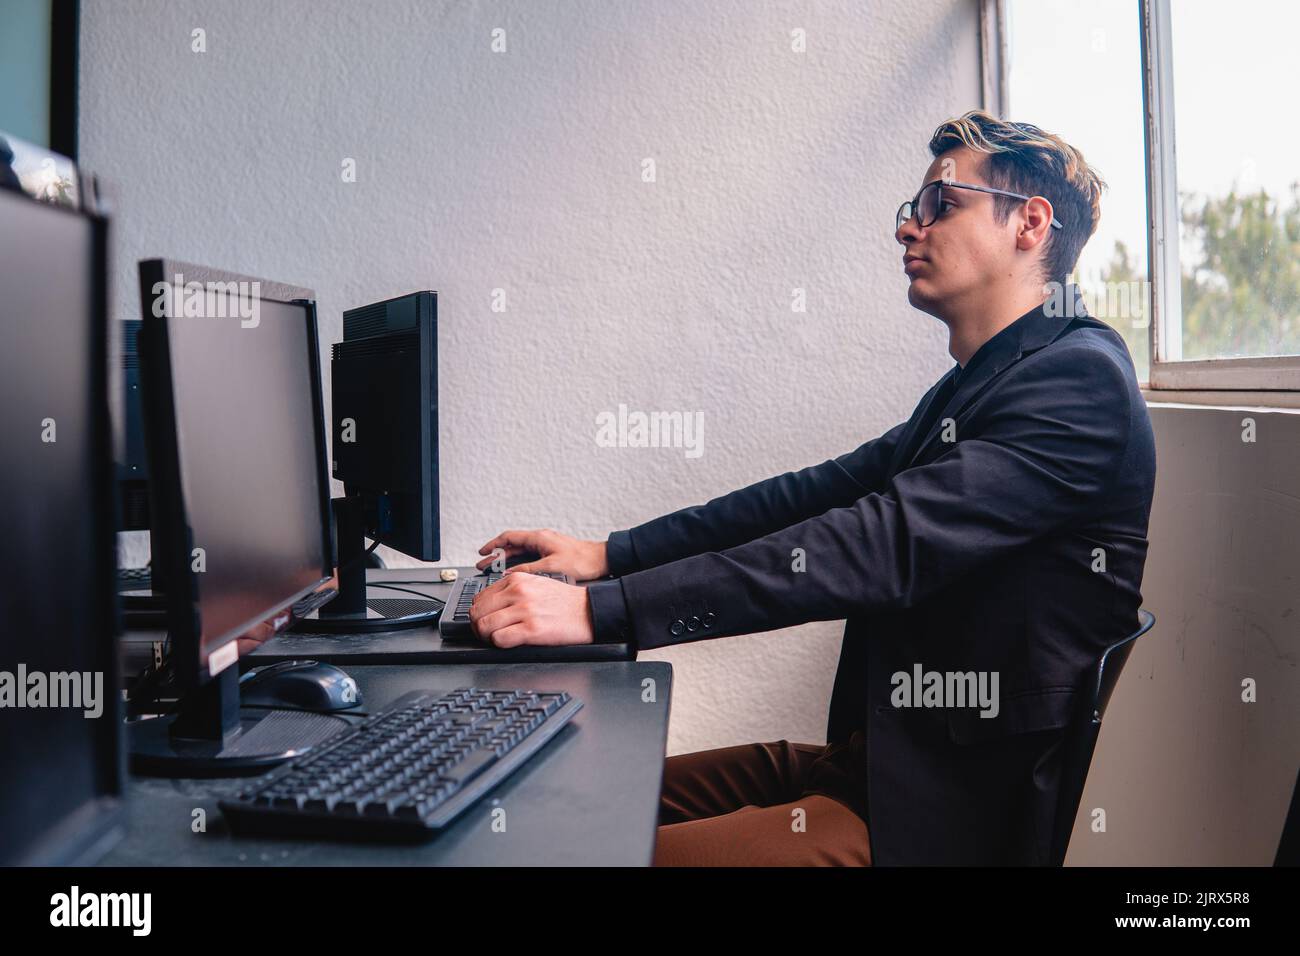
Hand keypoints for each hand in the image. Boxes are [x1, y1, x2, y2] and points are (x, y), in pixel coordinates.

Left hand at [468, 571, 594, 647]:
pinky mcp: (532, 629)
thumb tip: (489, 605)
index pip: (479, 598)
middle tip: (487, 633)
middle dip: (478, 626)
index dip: (479, 613)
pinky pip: (499, 639)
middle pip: (477, 612)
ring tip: (497, 639)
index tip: (485, 620)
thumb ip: (512, 590)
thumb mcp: (535, 584)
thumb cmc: (564, 601)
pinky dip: (499, 644)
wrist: (589, 610)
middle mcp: (518, 592)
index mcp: (517, 579)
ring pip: (484, 626)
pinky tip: (509, 642)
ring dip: (487, 637)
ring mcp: (525, 610)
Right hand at [476, 528, 608, 580]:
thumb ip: (529, 569)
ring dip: (505, 559)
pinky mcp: (551, 552)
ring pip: (519, 550)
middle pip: (512, 545)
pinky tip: (513, 571)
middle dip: (496, 554)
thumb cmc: (582, 560)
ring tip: (493, 569)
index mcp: (539, 537)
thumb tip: (510, 574)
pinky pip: (528, 555)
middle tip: (482, 564)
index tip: (482, 552)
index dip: (493, 545)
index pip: (509, 538)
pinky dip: (517, 562)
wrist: (601, 559)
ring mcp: (546, 545)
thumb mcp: (552, 566)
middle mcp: (541, 539)